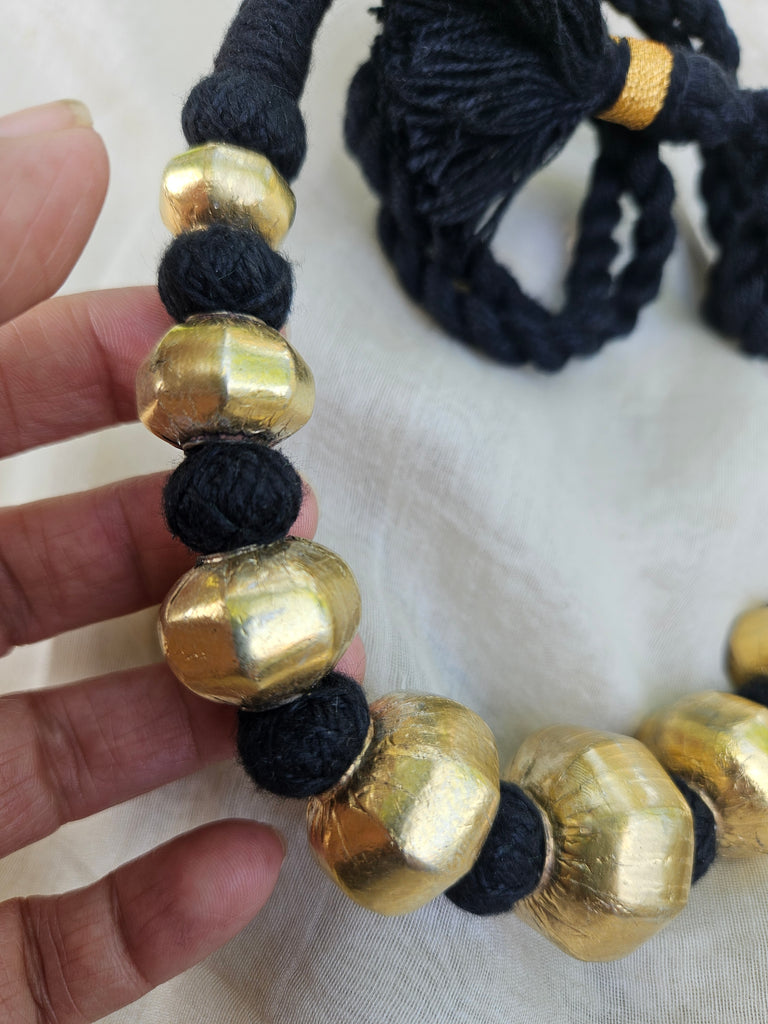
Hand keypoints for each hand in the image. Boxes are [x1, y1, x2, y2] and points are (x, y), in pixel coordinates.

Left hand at [0, 99, 362, 1022]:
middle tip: (292, 525)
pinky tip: (249, 852)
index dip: (90, 368)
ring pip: (81, 754)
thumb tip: (68, 141)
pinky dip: (165, 907)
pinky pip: (63, 943)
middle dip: (187, 546)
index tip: (208, 360)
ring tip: (316, 677)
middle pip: (48, 582)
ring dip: (214, 718)